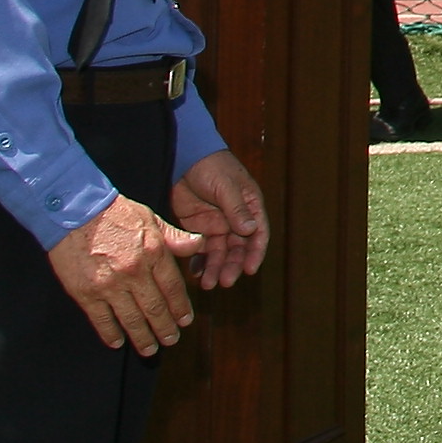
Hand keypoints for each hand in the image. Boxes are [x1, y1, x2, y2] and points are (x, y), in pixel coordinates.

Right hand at [47, 192, 204, 353]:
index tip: (185, 320)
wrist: (74, 210)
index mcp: (154, 252)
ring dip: (142, 337)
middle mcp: (134, 272)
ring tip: (150, 349)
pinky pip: (102, 320)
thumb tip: (199, 244)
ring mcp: (109, 285)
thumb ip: (174, 237)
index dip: (180, 307)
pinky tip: (118, 342)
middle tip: (171, 340)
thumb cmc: (114, 212)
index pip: (173, 287)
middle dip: (165, 328)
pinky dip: (111, 334)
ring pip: (131, 319)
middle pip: (155, 308)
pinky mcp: (86, 292)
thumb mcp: (150, 218)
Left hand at [171, 146, 270, 290]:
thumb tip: (251, 230)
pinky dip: (200, 262)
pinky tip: (196, 273)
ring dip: (216, 268)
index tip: (249, 269)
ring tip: (209, 284)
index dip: (255, 253)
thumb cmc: (212, 166)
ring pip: (220, 253)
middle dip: (232, 266)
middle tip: (225, 281)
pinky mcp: (198, 228)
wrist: (183, 158)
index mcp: (250, 207)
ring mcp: (217, 225)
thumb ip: (237, 208)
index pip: (258, 234)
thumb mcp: (226, 185)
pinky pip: (201, 250)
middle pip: (238, 248)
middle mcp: (236, 220)